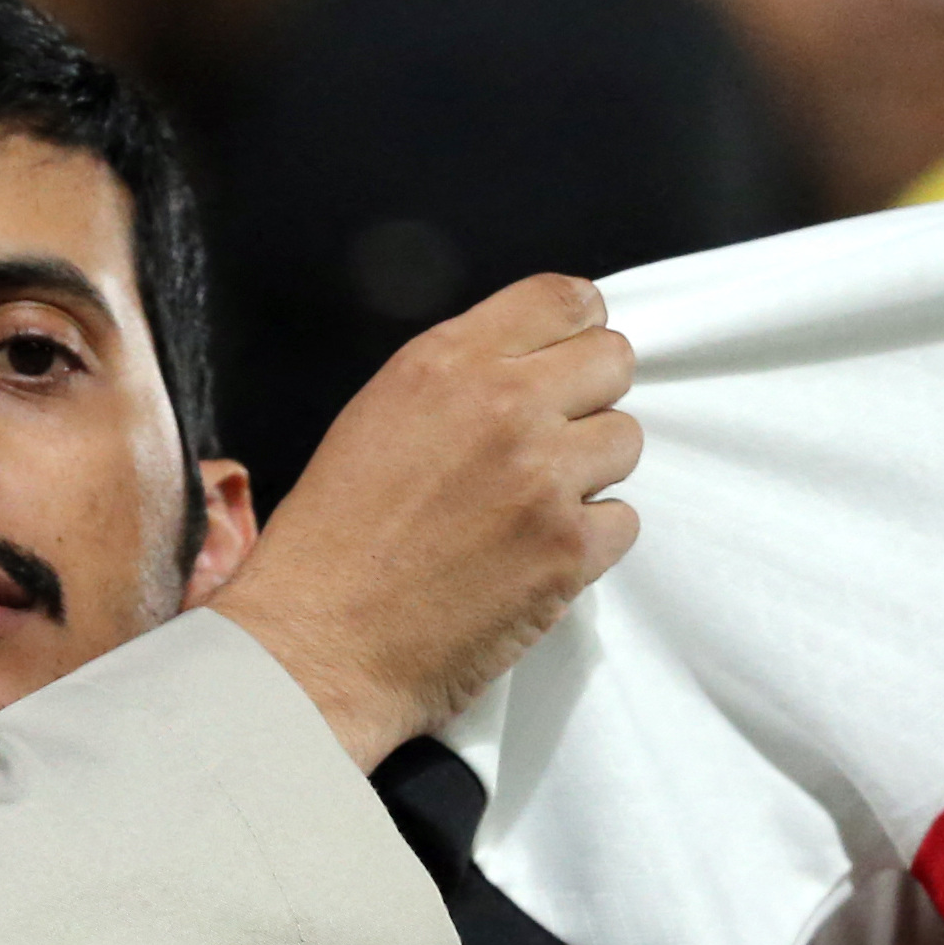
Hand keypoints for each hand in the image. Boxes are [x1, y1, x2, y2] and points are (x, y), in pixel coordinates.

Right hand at [213, 274, 640, 766]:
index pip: (563, 300)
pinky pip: (623, 521)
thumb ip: (457, 381)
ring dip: (590, 472)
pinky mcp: (569, 550)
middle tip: (555, 438)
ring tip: (532, 508)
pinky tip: (535, 557)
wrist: (318, 644)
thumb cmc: (330, 543)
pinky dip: (589, 542)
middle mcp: (504, 407)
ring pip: (625, 440)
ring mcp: (544, 478)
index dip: (576, 330)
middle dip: (591, 396)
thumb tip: (526, 368)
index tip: (569, 359)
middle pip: (613, 359)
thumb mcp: (376, 418)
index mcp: (447, 363)